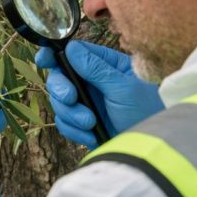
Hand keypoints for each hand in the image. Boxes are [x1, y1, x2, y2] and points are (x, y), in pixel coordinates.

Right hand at [35, 41, 164, 149]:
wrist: (152, 148)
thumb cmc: (148, 112)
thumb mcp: (123, 87)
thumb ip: (96, 69)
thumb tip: (71, 48)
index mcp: (105, 65)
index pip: (73, 53)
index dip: (54, 54)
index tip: (44, 60)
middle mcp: (93, 82)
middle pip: (60, 78)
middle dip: (61, 90)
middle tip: (71, 99)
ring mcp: (88, 103)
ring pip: (59, 102)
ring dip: (70, 114)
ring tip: (90, 123)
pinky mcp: (84, 123)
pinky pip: (64, 123)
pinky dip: (74, 130)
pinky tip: (91, 135)